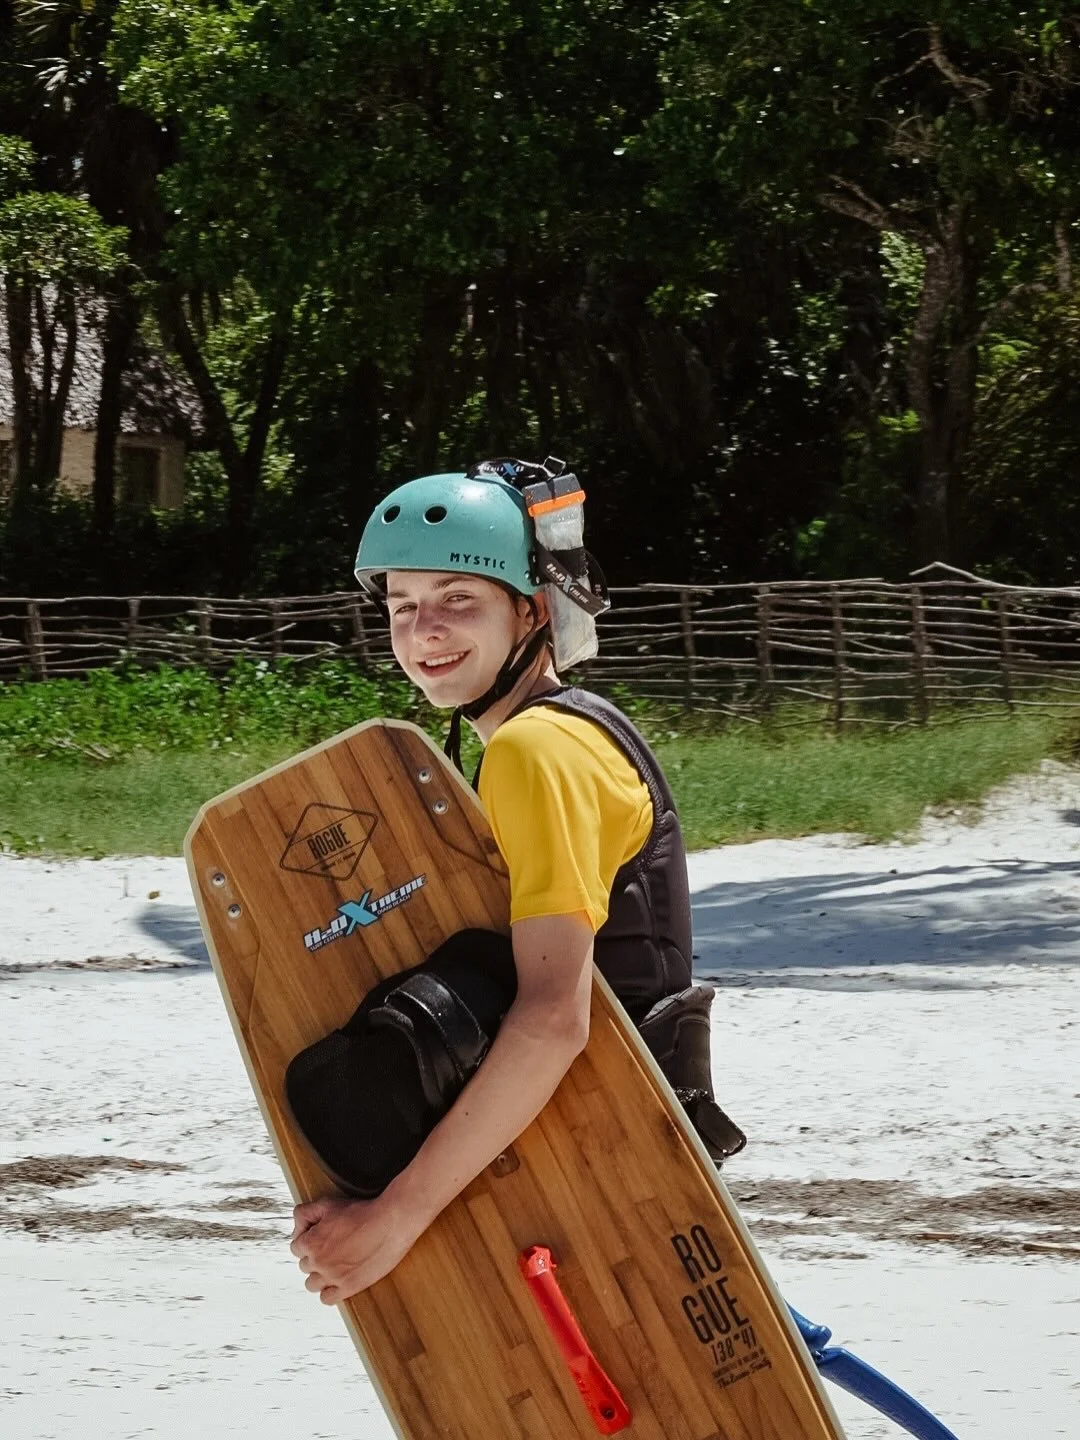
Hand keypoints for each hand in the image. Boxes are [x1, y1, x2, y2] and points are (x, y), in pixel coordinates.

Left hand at [289, 1193, 421, 1303]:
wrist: (390, 1223)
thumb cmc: (362, 1212)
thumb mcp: (328, 1204)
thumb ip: (305, 1213)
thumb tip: (296, 1228)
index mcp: (311, 1242)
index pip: (296, 1247)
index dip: (308, 1240)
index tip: (319, 1237)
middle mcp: (318, 1262)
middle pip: (304, 1265)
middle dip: (314, 1256)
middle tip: (330, 1247)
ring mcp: (333, 1277)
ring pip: (312, 1284)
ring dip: (319, 1275)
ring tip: (333, 1264)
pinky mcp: (348, 1287)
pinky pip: (326, 1299)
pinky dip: (328, 1291)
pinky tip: (337, 1280)